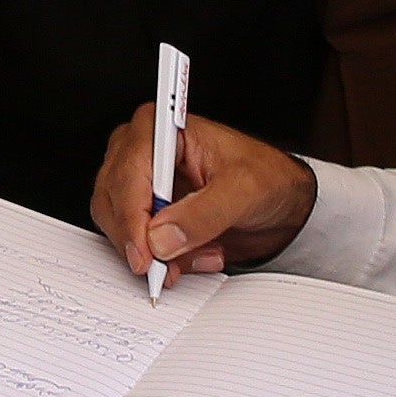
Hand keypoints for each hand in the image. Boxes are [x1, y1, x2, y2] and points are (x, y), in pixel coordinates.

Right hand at [95, 101, 312, 275]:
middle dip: (140, 240)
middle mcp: (143, 152)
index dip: (131, 215)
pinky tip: (197, 255)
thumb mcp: (244, 190)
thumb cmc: (266, 178)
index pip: (129, 172)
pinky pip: (135, 243)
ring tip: (198, 255)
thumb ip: (204, 213)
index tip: (145, 252)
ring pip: (117, 225)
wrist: (282, 202)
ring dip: (156, 253)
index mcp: (163, 129)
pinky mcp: (146, 213)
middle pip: (113, 199)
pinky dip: (164, 260)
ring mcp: (141, 183)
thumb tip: (162, 238)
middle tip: (166, 267)